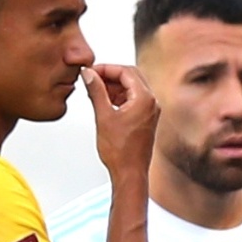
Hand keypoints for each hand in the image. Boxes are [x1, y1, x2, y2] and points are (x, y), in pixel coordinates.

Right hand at [83, 63, 158, 182]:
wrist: (130, 173)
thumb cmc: (120, 152)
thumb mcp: (103, 116)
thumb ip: (96, 91)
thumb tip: (89, 74)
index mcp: (145, 99)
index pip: (126, 71)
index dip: (106, 68)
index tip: (91, 71)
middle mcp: (152, 103)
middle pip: (131, 76)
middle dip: (110, 75)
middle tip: (92, 78)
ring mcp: (150, 111)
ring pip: (132, 87)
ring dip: (114, 86)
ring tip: (95, 90)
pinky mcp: (146, 119)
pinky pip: (133, 99)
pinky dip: (119, 96)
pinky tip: (104, 101)